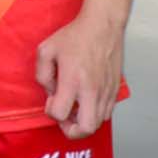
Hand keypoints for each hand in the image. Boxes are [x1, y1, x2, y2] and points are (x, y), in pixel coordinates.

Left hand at [37, 6, 125, 140]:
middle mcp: (92, 90)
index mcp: (73, 80)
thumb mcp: (46, 49)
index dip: (52, 112)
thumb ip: (42, 74)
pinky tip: (86, 100)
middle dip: (71, 130)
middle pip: (86, 129)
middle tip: (65, 118)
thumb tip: (51, 93)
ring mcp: (106, 92)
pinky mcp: (115, 91)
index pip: (60, 113)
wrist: (102, 27)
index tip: (52, 100)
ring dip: (84, 122)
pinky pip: (106, 114)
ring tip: (75, 107)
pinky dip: (94, 114)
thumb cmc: (74, 37)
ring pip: (98, 124)